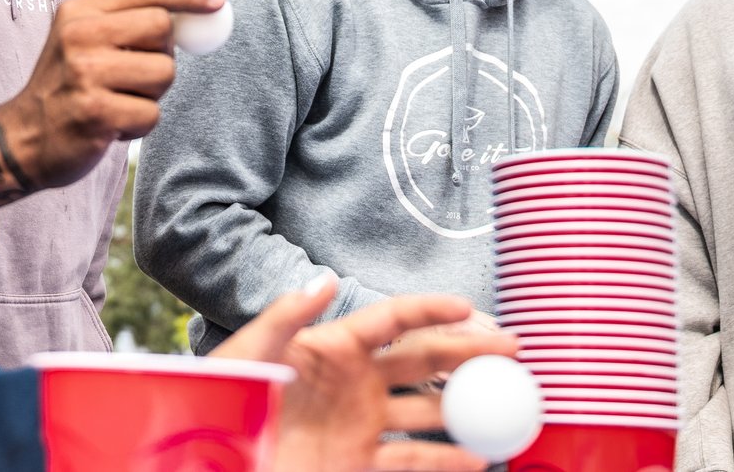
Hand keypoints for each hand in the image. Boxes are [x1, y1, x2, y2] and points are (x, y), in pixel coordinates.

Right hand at [0, 0, 221, 206]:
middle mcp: (78, 37)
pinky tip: (111, 125)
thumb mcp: (82, 43)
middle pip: (162, 28)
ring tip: (119, 102)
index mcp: (78, 13)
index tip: (218, 0)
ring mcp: (85, 75)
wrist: (22, 140)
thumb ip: (128, 25)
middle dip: (164, 55)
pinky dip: (139, 125)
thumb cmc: (67, 89)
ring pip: (163, 74)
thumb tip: (195, 16)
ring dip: (152, 95)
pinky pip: (151, 114)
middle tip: (140, 75)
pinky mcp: (95, 113)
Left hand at [212, 277, 518, 471]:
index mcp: (334, 346)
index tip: (470, 307)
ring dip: (467, 408)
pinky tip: (478, 459)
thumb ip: (285, 317)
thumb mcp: (251, 354)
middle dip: (469, 354)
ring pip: (427, 411)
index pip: (393, 320)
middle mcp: (356, 382)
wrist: (221, 457)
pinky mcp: (358, 462)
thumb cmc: (227, 400)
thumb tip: (323, 279)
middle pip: (423, 362)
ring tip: (510, 405)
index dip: (431, 310)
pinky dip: (447, 461)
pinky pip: (412, 461)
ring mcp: (361, 422)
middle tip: (512, 351)